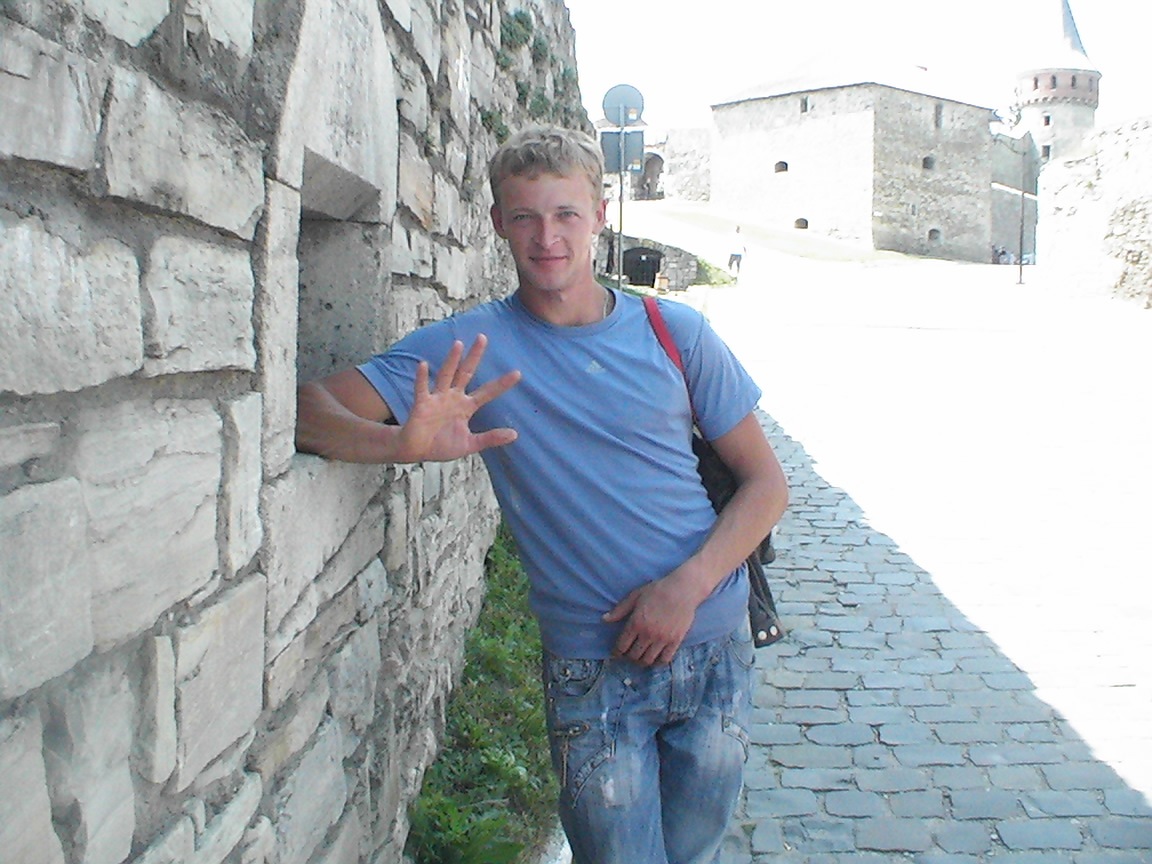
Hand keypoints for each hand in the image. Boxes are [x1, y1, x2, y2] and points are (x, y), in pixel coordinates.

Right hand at [391, 335, 520, 461]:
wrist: (417, 451)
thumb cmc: (441, 445)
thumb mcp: (470, 444)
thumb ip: (490, 438)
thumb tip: (515, 435)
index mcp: (466, 406)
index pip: (487, 392)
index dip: (501, 384)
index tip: (517, 373)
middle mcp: (453, 397)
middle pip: (466, 372)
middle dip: (474, 356)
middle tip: (482, 337)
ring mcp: (438, 399)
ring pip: (446, 375)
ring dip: (451, 360)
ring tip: (458, 344)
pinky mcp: (422, 404)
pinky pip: (422, 389)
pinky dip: (422, 378)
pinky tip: (423, 365)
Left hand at [602, 574, 700, 666]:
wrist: (682, 590)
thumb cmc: (657, 590)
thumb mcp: (635, 596)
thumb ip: (619, 610)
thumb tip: (604, 619)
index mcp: (636, 623)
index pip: (622, 645)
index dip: (617, 652)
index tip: (616, 654)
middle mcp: (648, 634)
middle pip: (634, 655)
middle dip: (628, 657)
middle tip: (628, 655)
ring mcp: (662, 639)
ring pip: (648, 660)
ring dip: (641, 662)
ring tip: (640, 659)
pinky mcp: (675, 641)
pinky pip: (664, 659)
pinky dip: (658, 663)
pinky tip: (655, 659)